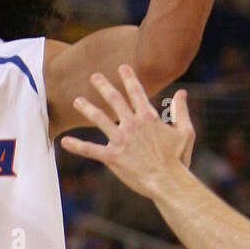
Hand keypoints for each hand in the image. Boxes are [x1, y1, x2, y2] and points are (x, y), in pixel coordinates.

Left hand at [60, 64, 195, 196]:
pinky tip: (64, 142)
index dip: (129, 78)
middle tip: (94, 76)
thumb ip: (181, 111)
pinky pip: (91, 150)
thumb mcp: (185, 131)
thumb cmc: (178, 159)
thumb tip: (182, 93)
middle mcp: (132, 125)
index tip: (122, 67)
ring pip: (99, 119)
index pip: (136, 92)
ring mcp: (120, 140)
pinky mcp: (112, 157)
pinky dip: (77, 146)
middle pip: (114, 100)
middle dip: (103, 86)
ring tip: (77, 101)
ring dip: (87, 108)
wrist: (168, 181)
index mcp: (148, 117)